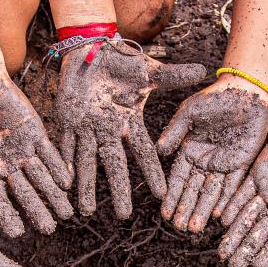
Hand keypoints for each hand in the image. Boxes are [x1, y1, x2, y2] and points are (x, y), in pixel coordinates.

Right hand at [0, 69, 72, 236]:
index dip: (7, 215)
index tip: (17, 233)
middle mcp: (7, 165)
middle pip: (24, 193)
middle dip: (37, 210)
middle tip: (49, 229)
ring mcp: (23, 151)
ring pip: (41, 177)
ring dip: (53, 194)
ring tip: (67, 213)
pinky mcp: (36, 134)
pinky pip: (49, 154)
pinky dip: (58, 167)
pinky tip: (67, 181)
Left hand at [53, 37, 205, 218]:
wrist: (90, 49)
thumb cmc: (121, 61)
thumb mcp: (148, 70)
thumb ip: (173, 76)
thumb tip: (203, 71)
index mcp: (129, 121)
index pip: (143, 151)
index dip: (151, 172)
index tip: (160, 194)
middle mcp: (109, 130)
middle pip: (115, 164)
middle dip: (119, 190)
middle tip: (123, 216)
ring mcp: (87, 128)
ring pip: (87, 162)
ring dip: (87, 186)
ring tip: (85, 212)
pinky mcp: (67, 121)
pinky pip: (64, 146)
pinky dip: (64, 163)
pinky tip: (64, 184)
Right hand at [156, 78, 267, 231]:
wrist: (246, 91)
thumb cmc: (215, 97)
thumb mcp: (190, 112)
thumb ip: (175, 131)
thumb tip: (159, 151)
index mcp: (189, 149)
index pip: (178, 178)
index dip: (172, 196)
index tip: (165, 214)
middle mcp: (205, 160)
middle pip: (194, 190)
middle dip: (186, 209)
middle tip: (180, 228)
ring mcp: (224, 164)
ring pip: (212, 193)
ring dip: (203, 211)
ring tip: (195, 228)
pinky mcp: (242, 164)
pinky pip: (233, 186)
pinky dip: (227, 201)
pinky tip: (219, 216)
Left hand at [218, 113, 267, 266]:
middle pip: (260, 231)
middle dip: (245, 248)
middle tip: (232, 266)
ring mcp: (267, 190)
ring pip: (248, 216)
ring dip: (235, 233)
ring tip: (222, 251)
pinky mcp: (258, 174)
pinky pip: (242, 193)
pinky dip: (233, 206)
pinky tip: (222, 220)